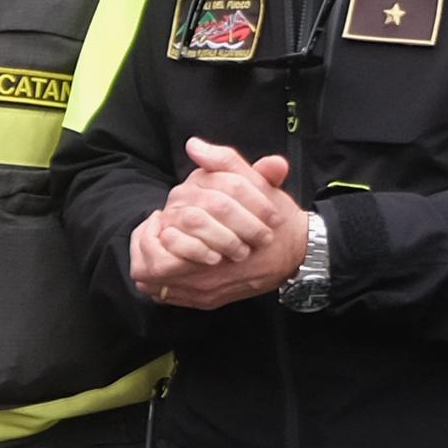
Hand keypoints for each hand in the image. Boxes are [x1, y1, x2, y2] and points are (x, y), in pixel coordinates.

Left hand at [127, 143, 308, 308]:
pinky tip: (171, 263)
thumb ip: (225, 162)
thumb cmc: (276, 217)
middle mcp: (209, 274)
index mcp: (216, 243)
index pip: (164, 247)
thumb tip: (194, 145)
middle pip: (154, 270)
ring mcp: (209, 291)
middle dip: (148, 249)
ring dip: (154, 266)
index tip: (160, 217)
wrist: (300, 252)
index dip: (152, 232)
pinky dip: (164, 284)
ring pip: (160, 287)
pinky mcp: (210, 301)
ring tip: (159, 247)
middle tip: (156, 232)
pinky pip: (173, 298)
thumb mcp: (256, 184)